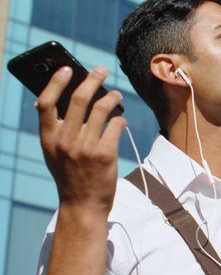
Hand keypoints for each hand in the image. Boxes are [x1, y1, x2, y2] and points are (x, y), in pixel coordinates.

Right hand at [36, 66, 126, 215]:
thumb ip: (51, 129)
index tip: (67, 69)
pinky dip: (121, 119)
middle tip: (102, 70)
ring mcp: (85, 147)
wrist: (83, 205)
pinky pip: (116, 124)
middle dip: (92, 79)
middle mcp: (65, 141)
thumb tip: (45, 100)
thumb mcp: (52, 153)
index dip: (55, 82)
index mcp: (49, 139)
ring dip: (112, 97)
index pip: (46, 103)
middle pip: (78, 99)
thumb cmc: (70, 175)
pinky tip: (121, 120)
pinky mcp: (105, 153)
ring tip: (116, 94)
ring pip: (102, 109)